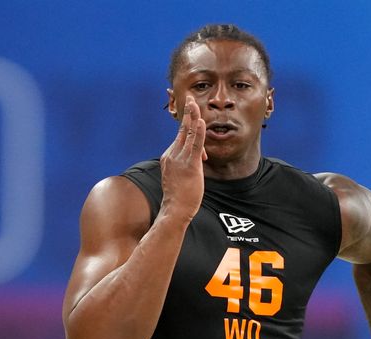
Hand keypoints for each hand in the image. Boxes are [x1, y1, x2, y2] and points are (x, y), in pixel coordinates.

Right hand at [159, 95, 206, 221]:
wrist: (174, 209)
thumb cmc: (178, 197)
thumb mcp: (179, 177)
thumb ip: (187, 164)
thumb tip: (199, 157)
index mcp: (169, 156)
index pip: (182, 137)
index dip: (188, 123)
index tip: (189, 108)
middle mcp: (172, 154)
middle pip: (182, 130)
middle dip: (188, 112)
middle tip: (190, 97)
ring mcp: (180, 159)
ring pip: (188, 134)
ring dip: (193, 116)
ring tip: (194, 102)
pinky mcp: (190, 165)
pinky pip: (195, 145)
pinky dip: (198, 132)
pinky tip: (201, 121)